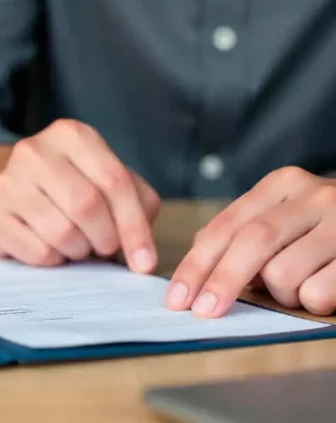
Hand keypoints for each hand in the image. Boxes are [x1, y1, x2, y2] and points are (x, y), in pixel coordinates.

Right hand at [0, 120, 160, 272]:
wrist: (11, 191)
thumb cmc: (70, 188)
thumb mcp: (107, 179)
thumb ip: (137, 203)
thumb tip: (143, 254)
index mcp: (70, 134)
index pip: (113, 180)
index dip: (135, 226)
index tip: (145, 260)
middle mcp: (34, 151)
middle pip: (86, 205)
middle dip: (105, 238)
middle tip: (104, 247)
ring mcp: (7, 183)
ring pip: (62, 233)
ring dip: (79, 250)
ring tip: (76, 244)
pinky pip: (38, 253)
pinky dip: (54, 260)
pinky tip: (51, 248)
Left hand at [167, 167, 335, 317]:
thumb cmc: (325, 228)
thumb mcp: (283, 216)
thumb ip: (244, 232)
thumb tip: (199, 265)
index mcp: (282, 185)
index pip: (225, 226)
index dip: (197, 264)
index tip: (176, 297)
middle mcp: (313, 196)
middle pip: (251, 243)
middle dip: (221, 281)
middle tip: (203, 312)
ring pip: (284, 273)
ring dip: (280, 294)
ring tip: (296, 287)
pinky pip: (318, 292)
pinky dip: (311, 303)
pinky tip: (323, 291)